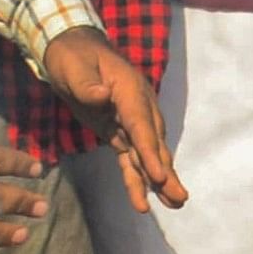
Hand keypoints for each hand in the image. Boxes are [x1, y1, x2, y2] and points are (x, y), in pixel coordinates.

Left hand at [40, 29, 187, 213]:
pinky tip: (144, 202)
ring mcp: (132, 121)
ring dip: (160, 180)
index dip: (150, 152)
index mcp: (130, 92)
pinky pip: (131, 158)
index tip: (160, 176)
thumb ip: (87, 84)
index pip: (142, 126)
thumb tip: (102, 96)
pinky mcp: (120, 132)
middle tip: (179, 197)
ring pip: (148, 154)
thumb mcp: (74, 67)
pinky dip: (138, 178)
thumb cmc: (73, 57)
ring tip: (175, 204)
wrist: (74, 49)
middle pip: (154, 144)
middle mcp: (139, 108)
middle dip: (165, 172)